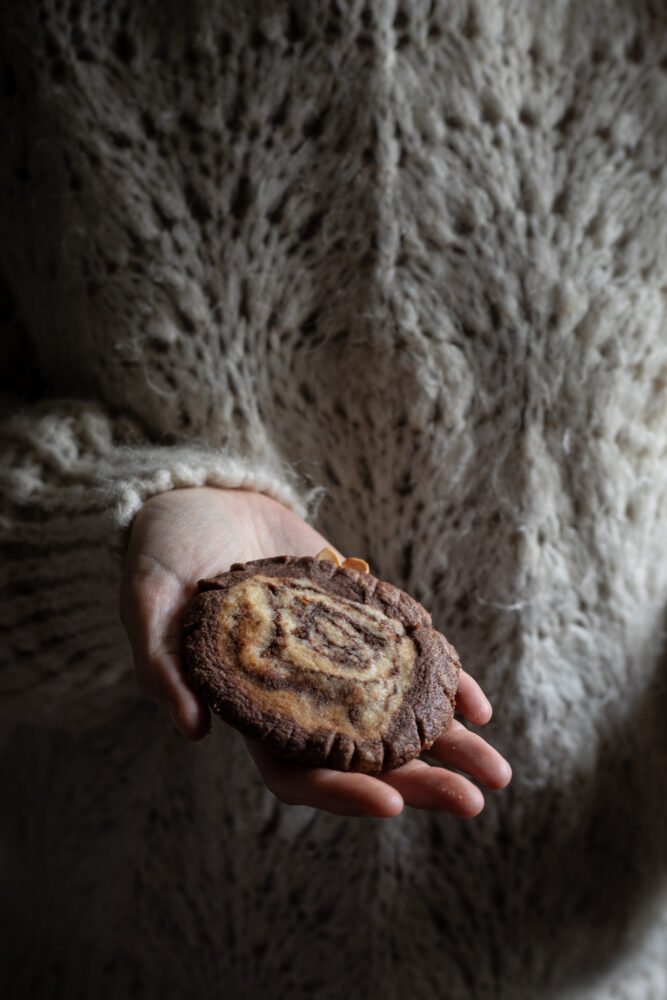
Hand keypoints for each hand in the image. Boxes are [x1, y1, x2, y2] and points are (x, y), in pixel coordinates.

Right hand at [120, 486, 510, 818]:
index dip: (340, 790)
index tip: (390, 804)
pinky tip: (476, 700)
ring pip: (393, 711)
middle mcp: (298, 690)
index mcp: (247, 704)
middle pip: (360, 752)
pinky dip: (440, 676)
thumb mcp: (146, 600)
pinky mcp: (356, 613)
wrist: (200, 496)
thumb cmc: (161, 551)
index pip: (295, 768)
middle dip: (418, 778)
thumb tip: (193, 732)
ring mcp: (332, 653)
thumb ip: (159, 664)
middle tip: (477, 798)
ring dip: (445, 739)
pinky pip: (403, 654)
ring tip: (496, 767)